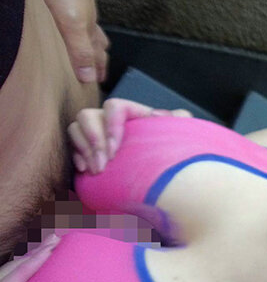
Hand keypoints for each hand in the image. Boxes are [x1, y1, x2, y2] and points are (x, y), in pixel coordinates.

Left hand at [33, 0, 108, 82]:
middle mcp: (82, 13)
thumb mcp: (73, 22)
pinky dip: (68, 23)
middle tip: (98, 66)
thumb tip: (90, 78)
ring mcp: (71, 1)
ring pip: (82, 24)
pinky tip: (61, 18)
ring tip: (87, 45)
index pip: (97, 51)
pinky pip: (67, 13)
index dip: (99, 67)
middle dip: (96, 53)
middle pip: (93, 38)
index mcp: (87, 24)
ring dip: (85, 38)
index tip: (101, 80)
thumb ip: (80, 49)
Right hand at [69, 98, 192, 173]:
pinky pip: (71, 146)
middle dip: (92, 141)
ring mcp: (97, 133)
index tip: (115, 150)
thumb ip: (179, 120)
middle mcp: (111, 119)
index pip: (114, 106)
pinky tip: (85, 171)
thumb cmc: (172, 151)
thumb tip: (161, 115)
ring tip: (95, 171)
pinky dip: (76, 157)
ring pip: (75, 128)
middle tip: (102, 167)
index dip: (110, 125)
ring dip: (83, 150)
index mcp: (132, 112)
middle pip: (87, 115)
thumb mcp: (180, 134)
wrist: (164, 175)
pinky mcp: (87, 149)